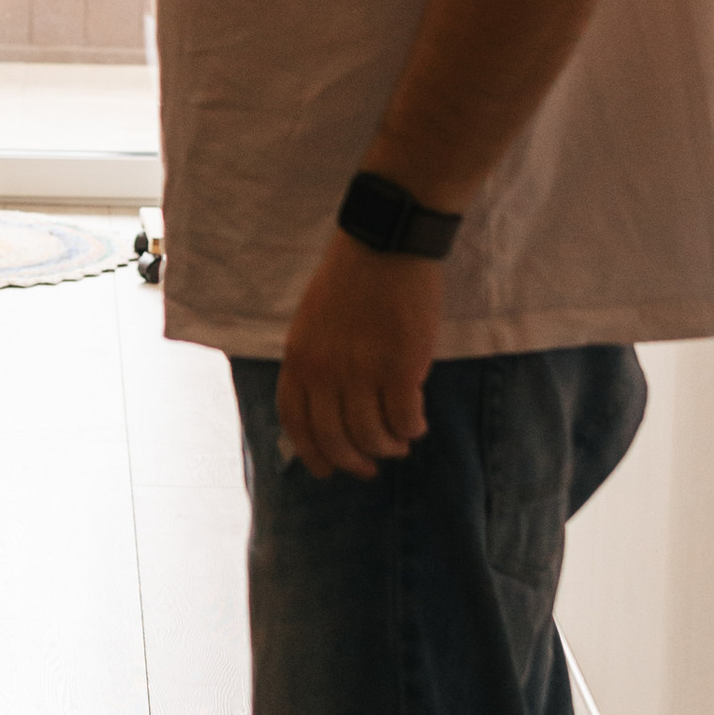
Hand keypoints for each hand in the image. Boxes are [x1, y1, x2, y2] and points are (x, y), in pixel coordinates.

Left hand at [276, 231, 438, 477]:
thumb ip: (314, 364)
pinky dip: (412, 428)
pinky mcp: (400, 367)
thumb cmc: (351, 279)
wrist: (386, 244)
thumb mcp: (312, 322)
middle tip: (371, 467)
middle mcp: (326, 371)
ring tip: (399, 443)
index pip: (297, 423)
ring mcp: (362, 371)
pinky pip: (405, 418)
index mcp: (299, 358)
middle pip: (335, 439)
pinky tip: (417, 423)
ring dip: (388, 447)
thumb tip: (327, 410)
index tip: (328, 470)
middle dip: (354, 462)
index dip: (312, 454)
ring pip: (372, 436)